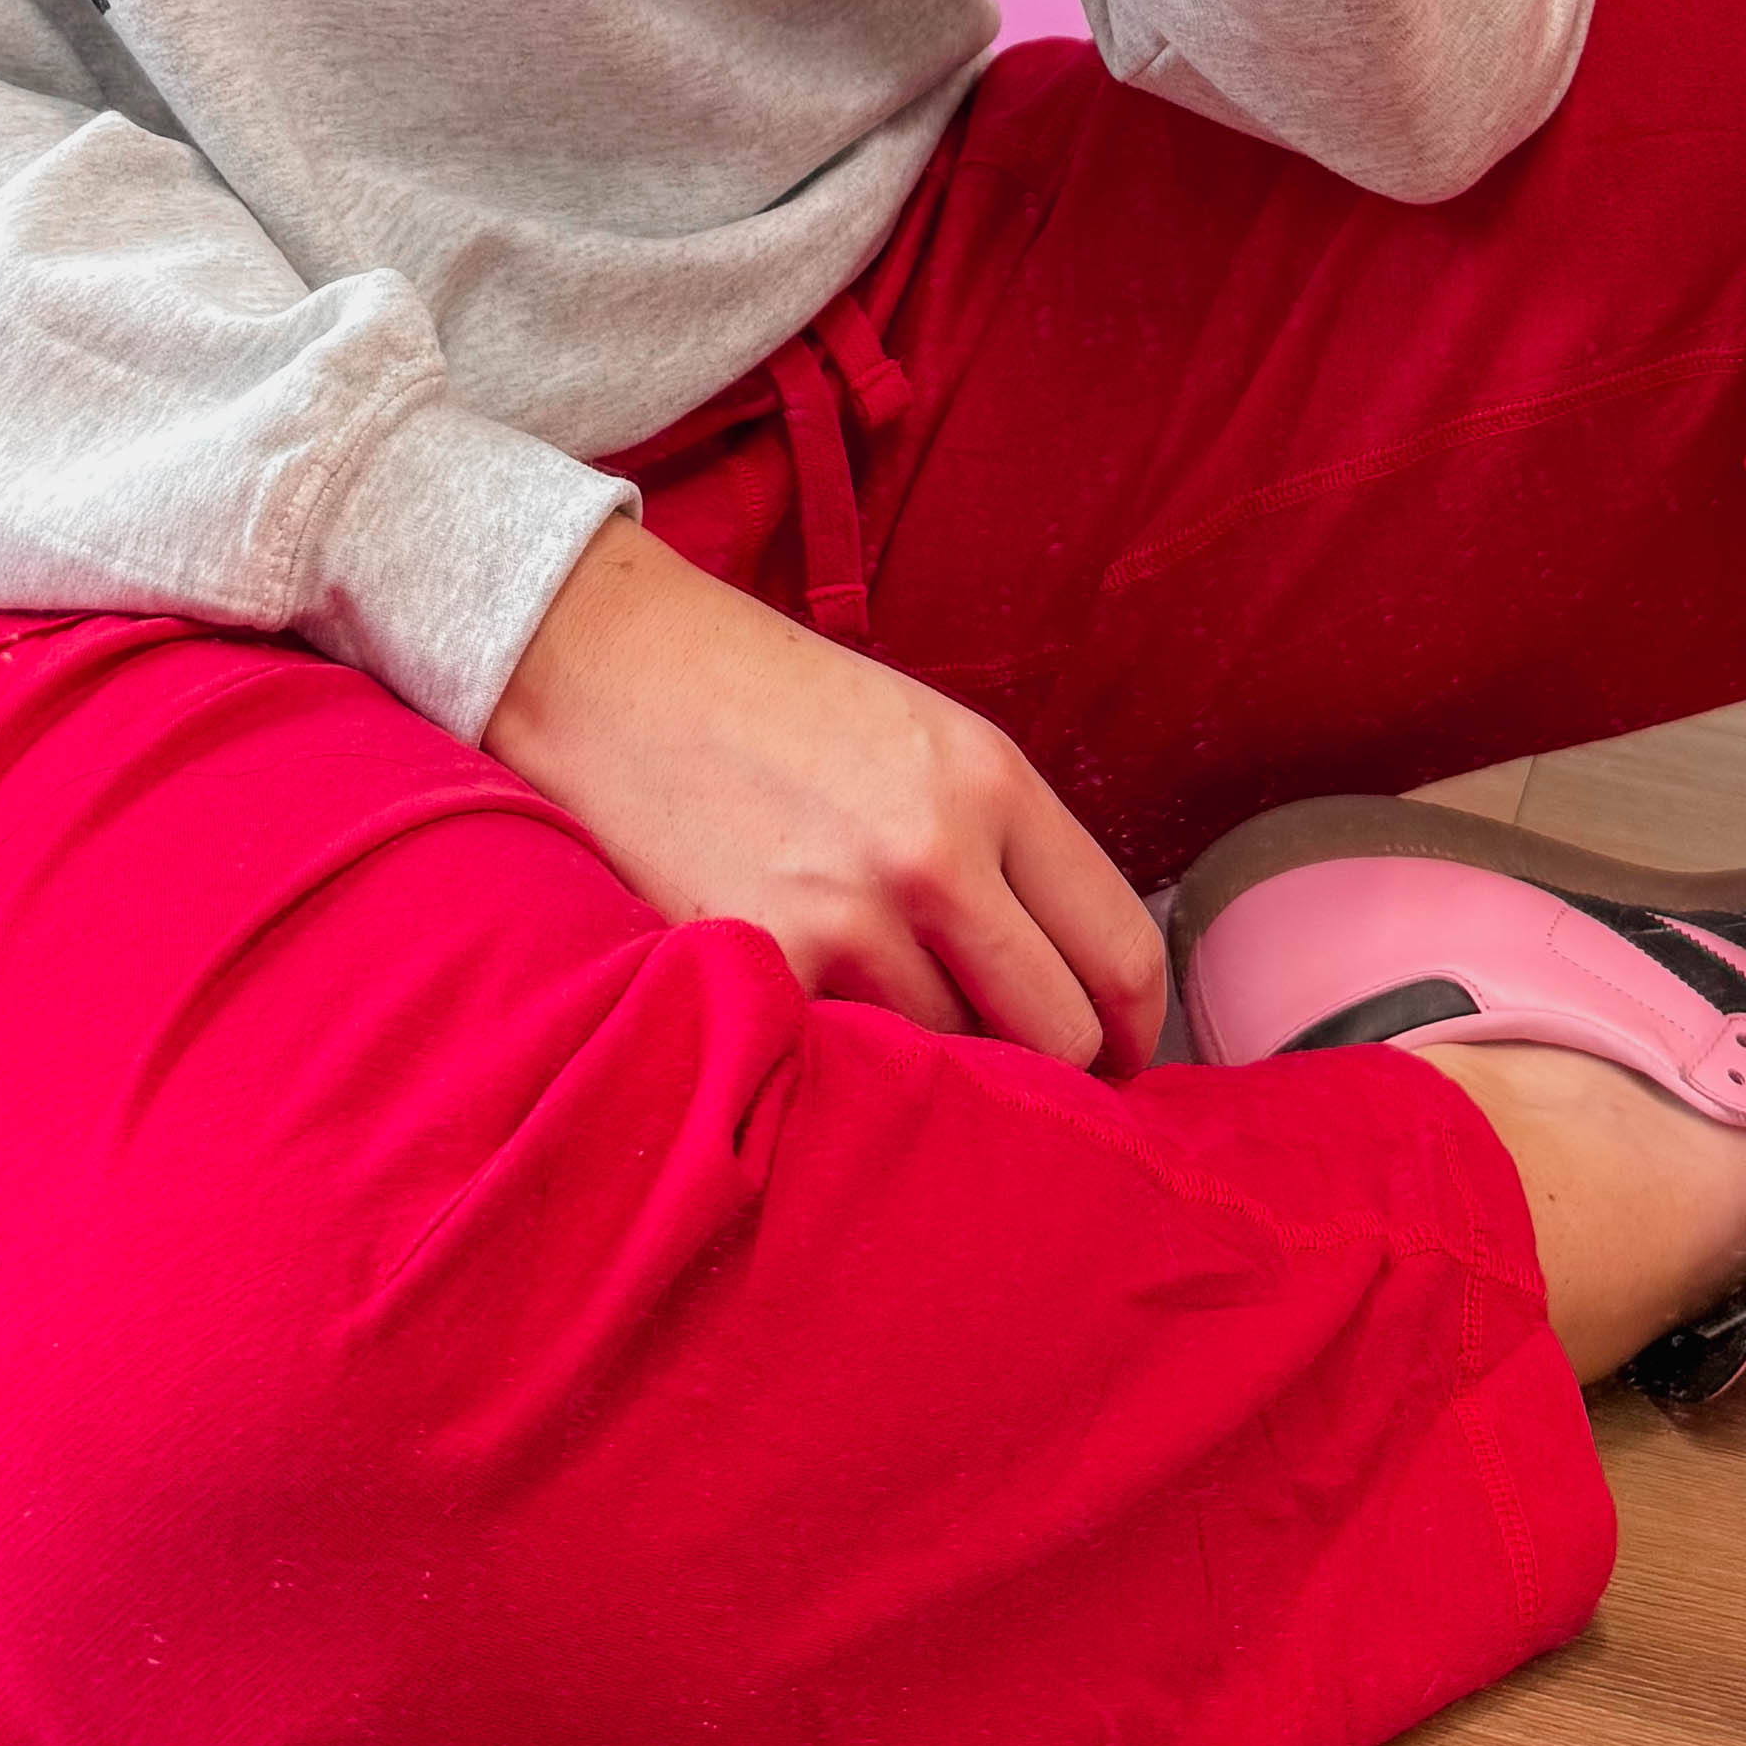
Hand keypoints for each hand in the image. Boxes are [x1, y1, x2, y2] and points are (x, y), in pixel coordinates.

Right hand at [484, 513, 1167, 1074]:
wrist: (612, 668)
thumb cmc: (775, 704)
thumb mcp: (925, 738)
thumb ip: (1005, 850)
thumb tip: (1068, 989)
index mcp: (991, 781)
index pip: (1123, 950)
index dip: (1133, 1032)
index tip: (1118, 1063)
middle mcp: (934, 853)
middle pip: (1059, 1037)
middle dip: (1051, 1071)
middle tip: (1016, 1077)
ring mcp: (845, 919)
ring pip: (949, 1066)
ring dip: (929, 1066)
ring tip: (882, 1019)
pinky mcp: (760, 965)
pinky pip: (847, 1067)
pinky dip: (844, 1064)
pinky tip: (818, 1021)